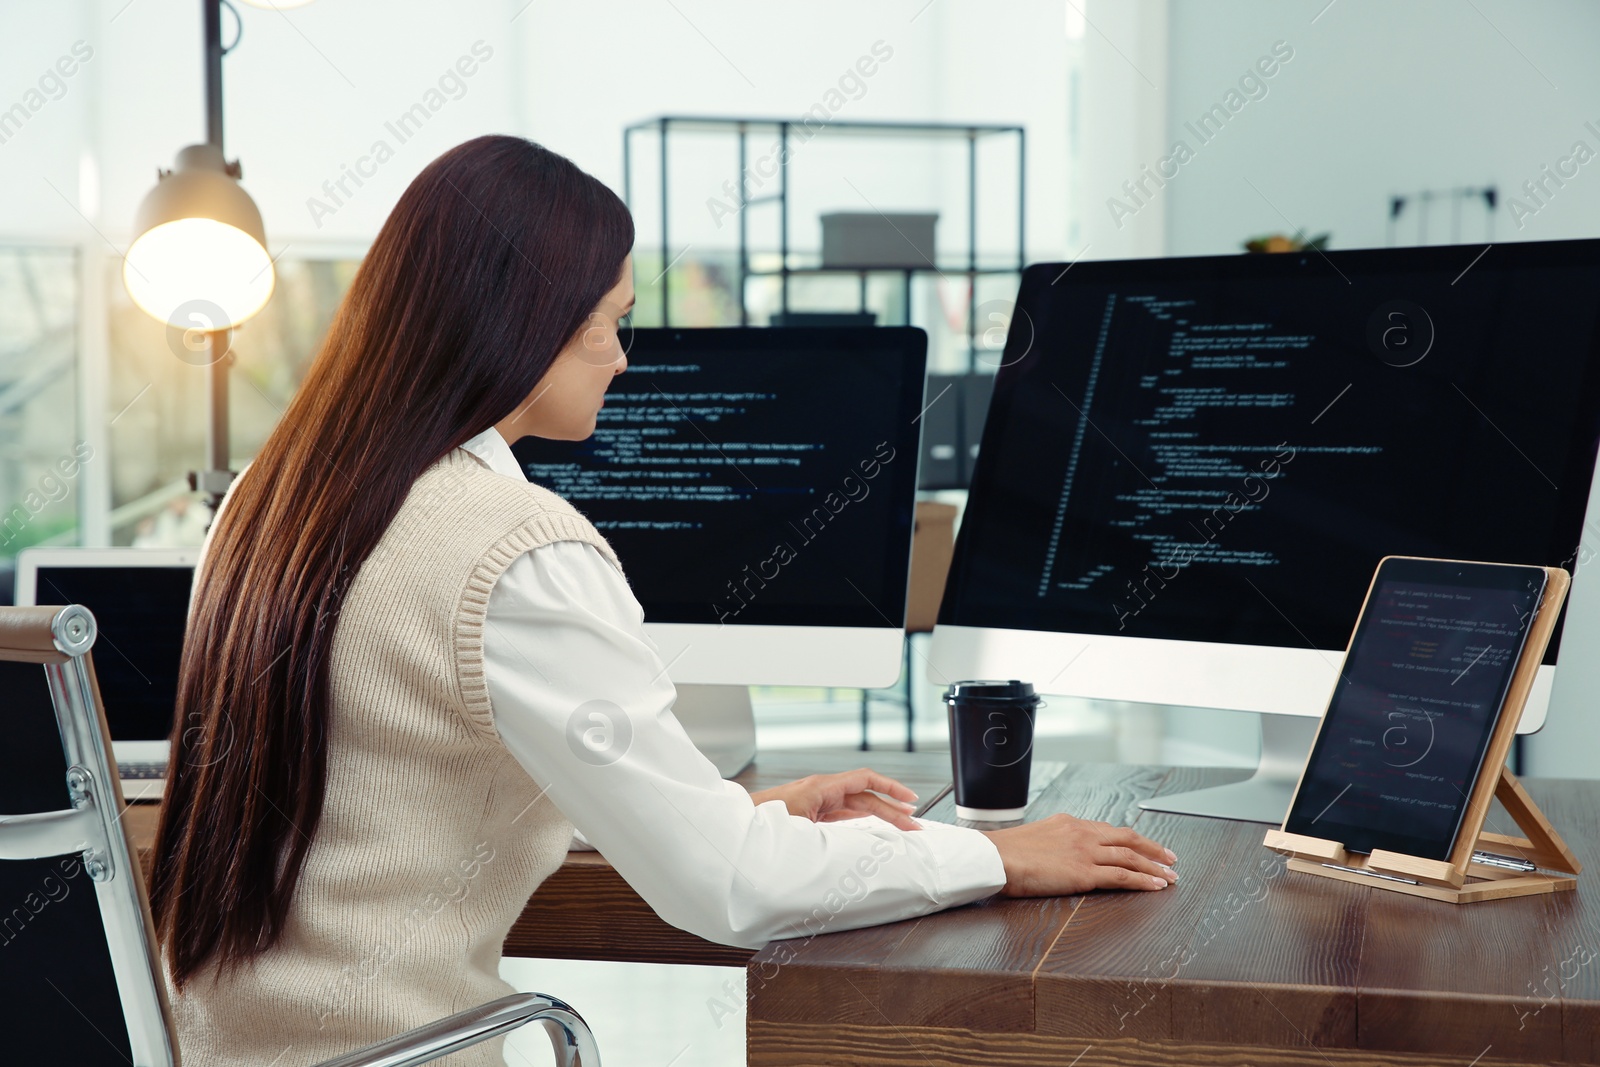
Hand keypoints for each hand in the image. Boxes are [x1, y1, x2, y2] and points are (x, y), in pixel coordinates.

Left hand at [750, 768, 921, 830]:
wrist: (737, 824)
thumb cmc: (761, 819)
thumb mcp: (799, 828)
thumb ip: (828, 835)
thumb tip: (854, 847)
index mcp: (822, 787)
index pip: (866, 780)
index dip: (892, 788)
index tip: (911, 800)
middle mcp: (822, 791)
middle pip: (866, 796)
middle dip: (893, 809)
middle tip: (914, 825)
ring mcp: (817, 801)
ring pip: (857, 805)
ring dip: (880, 814)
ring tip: (901, 825)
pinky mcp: (812, 812)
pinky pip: (844, 812)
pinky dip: (862, 818)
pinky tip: (871, 824)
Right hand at [982, 814, 1177, 895]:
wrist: (996, 858)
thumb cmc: (1005, 853)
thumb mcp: (1033, 840)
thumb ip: (1052, 844)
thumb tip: (1055, 856)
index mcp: (1069, 823)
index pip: (1107, 830)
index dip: (1130, 839)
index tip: (1143, 846)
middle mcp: (1081, 833)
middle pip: (1127, 838)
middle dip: (1152, 849)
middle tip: (1170, 858)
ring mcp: (1085, 852)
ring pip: (1130, 857)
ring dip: (1154, 867)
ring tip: (1171, 876)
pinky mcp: (1084, 873)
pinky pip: (1122, 876)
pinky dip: (1143, 880)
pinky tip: (1156, 885)